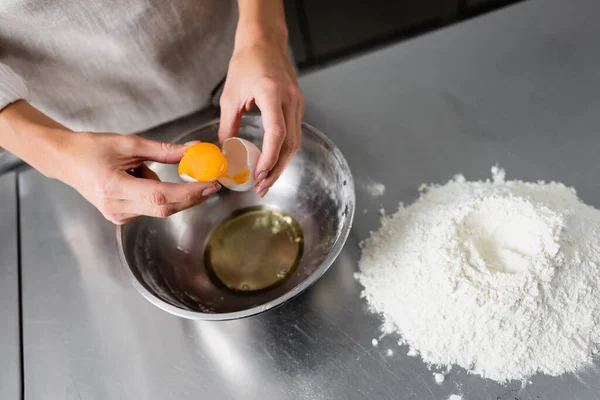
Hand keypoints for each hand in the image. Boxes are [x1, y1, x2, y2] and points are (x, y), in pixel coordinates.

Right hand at [56, 133, 220, 223]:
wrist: (66, 160)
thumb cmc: (92, 148)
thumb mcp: (129, 144)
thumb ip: (164, 150)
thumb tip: (193, 149)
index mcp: (114, 188)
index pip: (161, 196)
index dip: (189, 192)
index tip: (210, 185)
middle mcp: (116, 208)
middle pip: (165, 208)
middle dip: (191, 196)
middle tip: (210, 183)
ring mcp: (118, 216)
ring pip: (160, 208)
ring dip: (169, 190)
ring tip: (140, 168)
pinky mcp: (121, 216)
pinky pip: (151, 207)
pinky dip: (157, 193)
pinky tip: (138, 177)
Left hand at [218, 11, 303, 196]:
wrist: (264, 42)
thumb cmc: (246, 63)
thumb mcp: (230, 96)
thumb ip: (228, 126)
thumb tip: (225, 151)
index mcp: (271, 94)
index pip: (276, 134)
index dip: (269, 158)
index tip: (259, 174)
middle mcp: (290, 99)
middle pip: (290, 144)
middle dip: (276, 169)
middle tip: (262, 186)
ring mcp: (297, 102)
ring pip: (295, 141)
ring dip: (281, 163)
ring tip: (267, 180)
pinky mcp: (298, 105)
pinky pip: (294, 133)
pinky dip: (284, 150)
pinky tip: (273, 160)